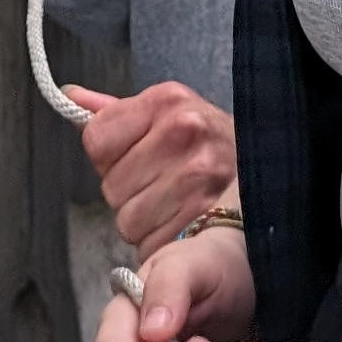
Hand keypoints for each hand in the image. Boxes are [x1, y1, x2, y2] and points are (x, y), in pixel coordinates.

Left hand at [69, 78, 235, 253]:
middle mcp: (184, 131)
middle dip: (129, 191)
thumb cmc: (209, 146)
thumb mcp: (169, 114)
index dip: (109, 156)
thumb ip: (116, 112)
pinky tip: (183, 224)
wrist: (270, 174)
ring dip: (144, 221)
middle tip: (161, 183)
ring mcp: (197, 176)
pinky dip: (161, 243)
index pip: (96, 139)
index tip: (133, 156)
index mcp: (169, 100)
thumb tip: (71, 95)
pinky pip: (150, 246)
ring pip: (127, 220)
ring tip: (174, 203)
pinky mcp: (206, 219)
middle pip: (111, 185)